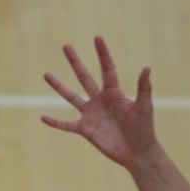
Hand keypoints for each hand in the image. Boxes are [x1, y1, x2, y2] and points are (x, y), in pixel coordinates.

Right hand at [41, 38, 157, 169]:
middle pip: (84, 76)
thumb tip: (147, 67)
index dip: (102, 54)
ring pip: (71, 96)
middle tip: (66, 46)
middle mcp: (100, 100)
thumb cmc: (144, 128)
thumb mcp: (144, 106)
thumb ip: (144, 87)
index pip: (107, 68)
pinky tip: (42, 117)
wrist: (137, 151)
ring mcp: (91, 114)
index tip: (97, 38)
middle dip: (75, 61)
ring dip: (58, 86)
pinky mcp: (85, 130)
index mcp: (114, 92)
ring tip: (47, 74)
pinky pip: (66, 125)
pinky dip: (55, 122)